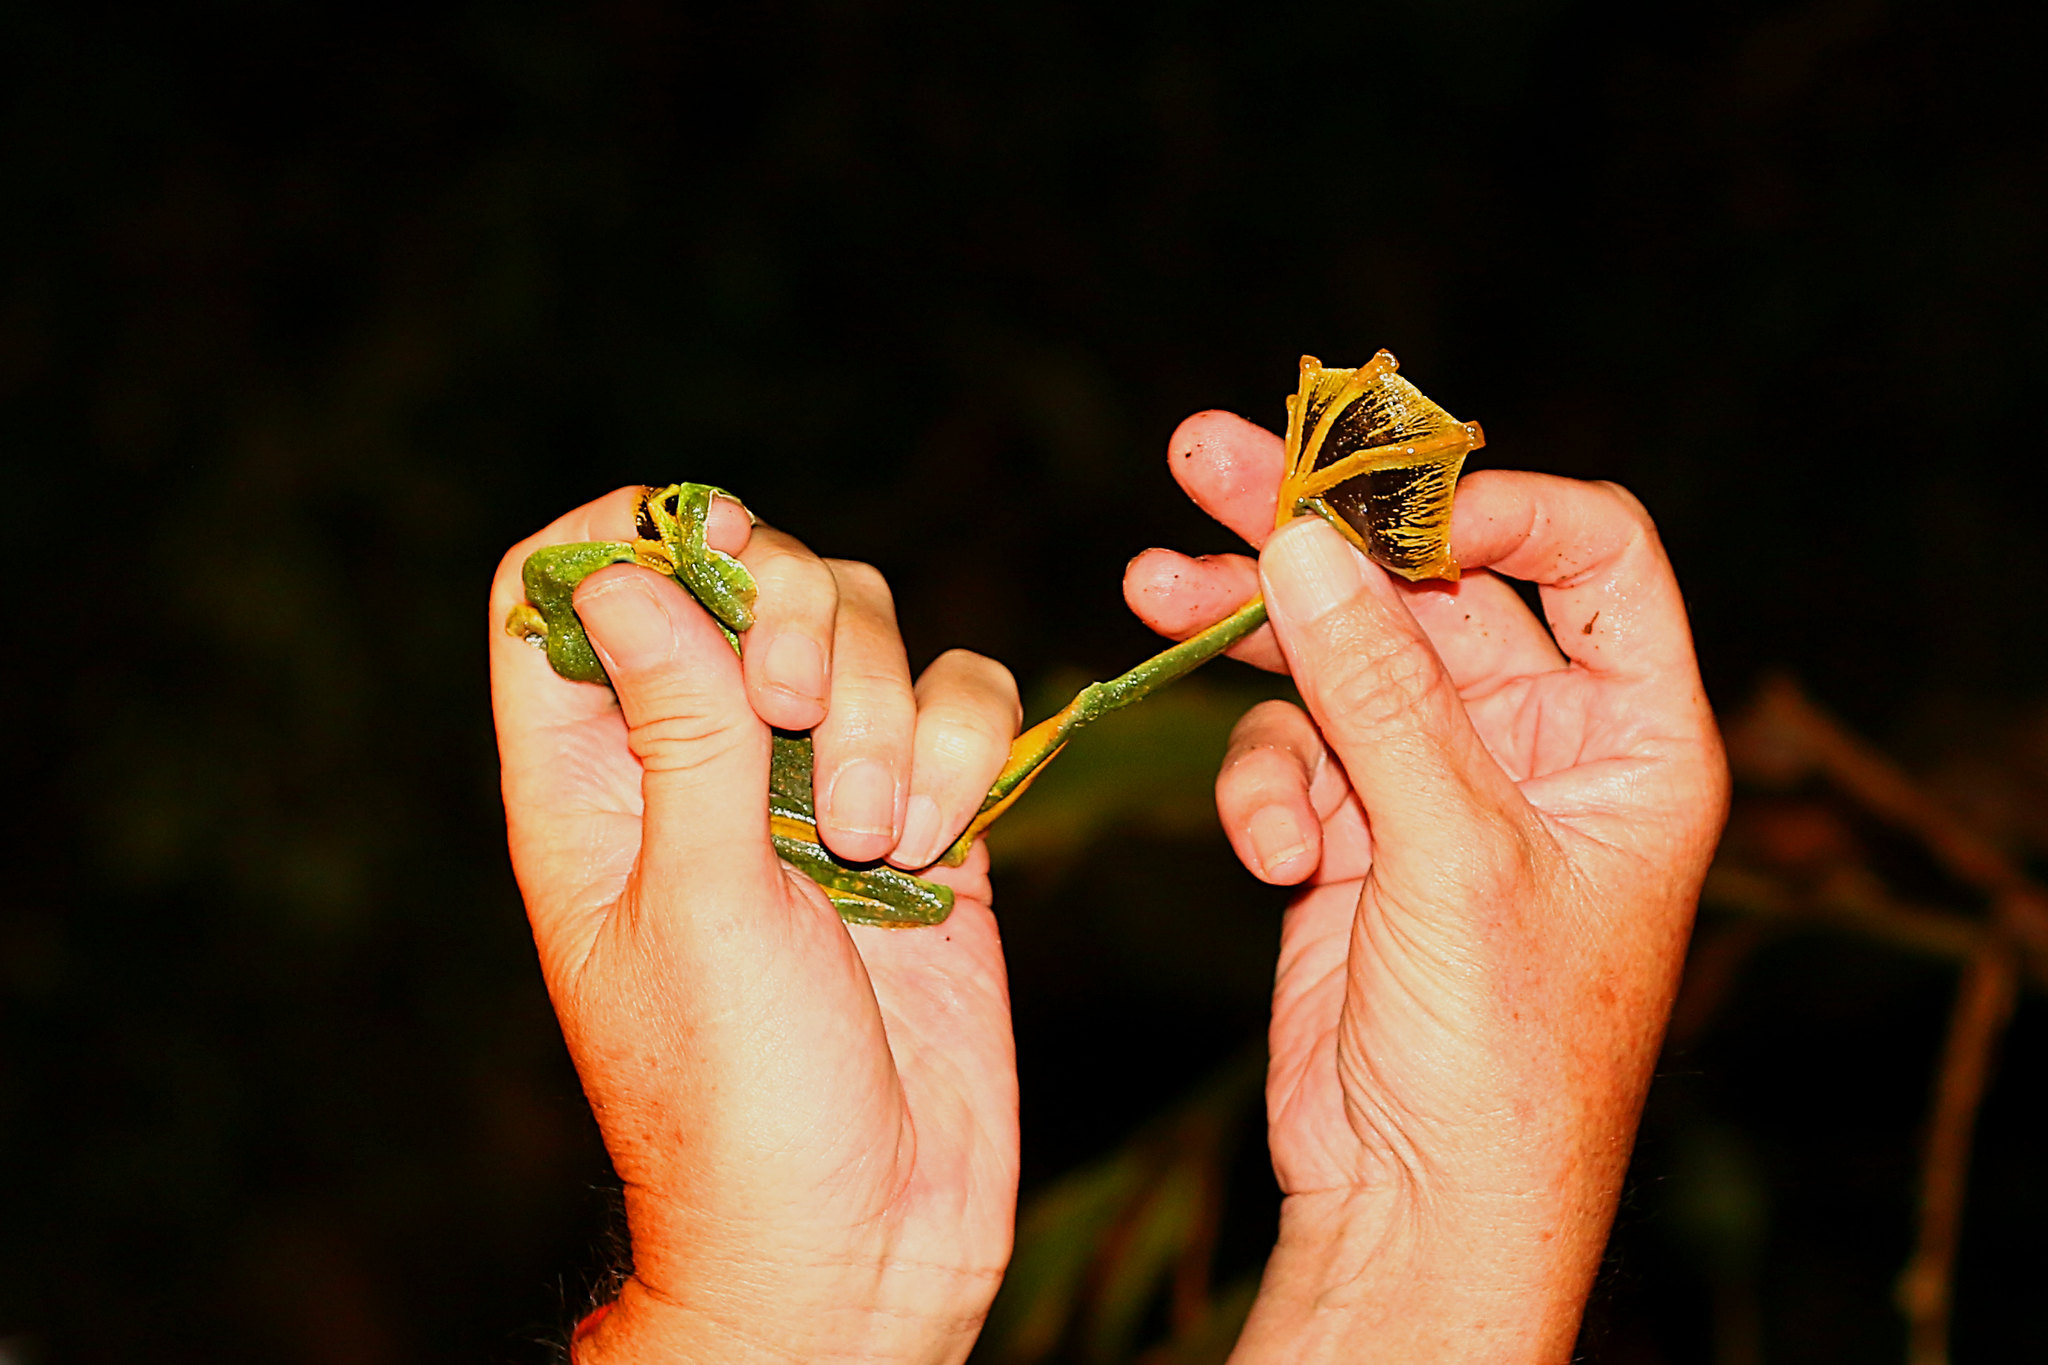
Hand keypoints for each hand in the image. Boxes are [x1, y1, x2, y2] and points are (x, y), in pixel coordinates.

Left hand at [489, 488, 1023, 1364]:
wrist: (863, 1235)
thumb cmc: (737, 1097)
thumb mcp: (695, 898)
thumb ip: (681, 725)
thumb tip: (632, 570)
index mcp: (594, 780)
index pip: (572, 591)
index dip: (631, 538)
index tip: (712, 555)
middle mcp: (705, 762)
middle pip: (748, 574)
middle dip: (798, 615)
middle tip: (800, 705)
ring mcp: (823, 785)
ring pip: (870, 627)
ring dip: (887, 703)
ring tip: (881, 836)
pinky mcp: (933, 816)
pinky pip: (963, 702)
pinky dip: (964, 741)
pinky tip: (945, 840)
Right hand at [1124, 415, 1729, 1361]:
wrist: (1421, 1207)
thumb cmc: (1502, 1055)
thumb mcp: (1450, 853)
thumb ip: (1378, 689)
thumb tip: (1302, 544)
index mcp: (1634, 736)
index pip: (1591, 552)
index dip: (1487, 504)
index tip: (1369, 497)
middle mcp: (1545, 744)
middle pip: (1429, 587)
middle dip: (1314, 532)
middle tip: (1204, 456)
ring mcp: (1442, 786)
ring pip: (1338, 659)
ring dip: (1246, 636)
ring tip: (1149, 585)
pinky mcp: (1357, 832)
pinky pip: (1293, 756)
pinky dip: (1263, 791)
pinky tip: (1267, 854)